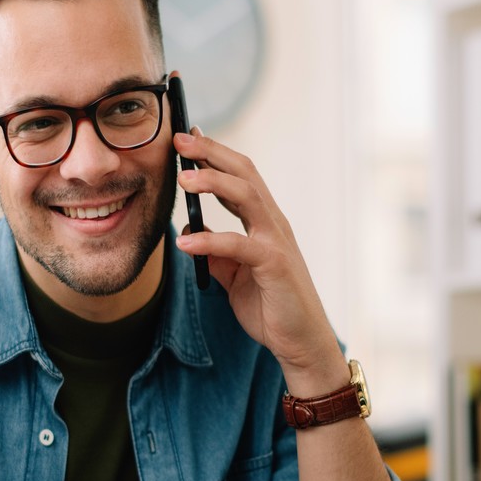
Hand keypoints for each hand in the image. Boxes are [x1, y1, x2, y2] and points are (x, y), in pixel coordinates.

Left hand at [174, 129, 345, 394]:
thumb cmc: (272, 307)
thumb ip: (217, 252)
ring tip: (183, 178)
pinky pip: (238, 245)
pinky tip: (183, 243)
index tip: (187, 138)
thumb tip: (190, 233)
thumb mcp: (234, 276)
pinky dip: (209, 241)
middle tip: (179, 139)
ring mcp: (276, 241)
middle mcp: (273, 223)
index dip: (214, 154)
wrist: (301, 341)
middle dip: (211, 152)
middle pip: (244, 173)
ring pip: (247, 196)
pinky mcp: (274, 265)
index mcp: (264, 222)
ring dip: (214, 182)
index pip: (240, 176)